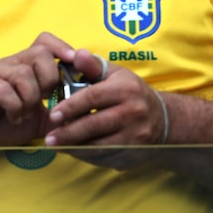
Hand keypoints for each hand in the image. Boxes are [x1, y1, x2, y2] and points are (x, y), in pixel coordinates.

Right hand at [0, 32, 76, 156]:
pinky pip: (5, 90)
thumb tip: (85, 115)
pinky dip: (15, 108)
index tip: (75, 66)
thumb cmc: (0, 123)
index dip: (63, 48)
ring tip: (24, 115)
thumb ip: (57, 113)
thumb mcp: (37, 120)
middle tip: (44, 101)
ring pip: (24, 74)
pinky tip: (12, 118)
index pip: (45, 42)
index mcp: (25, 67)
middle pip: (40, 53)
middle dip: (50, 79)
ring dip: (30, 100)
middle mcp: (10, 64)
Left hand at [44, 45, 168, 166]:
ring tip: (56, 145)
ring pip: (100, 145)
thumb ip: (93, 65)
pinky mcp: (135, 153)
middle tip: (49, 138)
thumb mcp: (115, 74)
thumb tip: (76, 54)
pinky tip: (74, 151)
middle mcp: (133, 112)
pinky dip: (88, 157)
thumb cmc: (130, 92)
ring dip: (76, 148)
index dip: (70, 107)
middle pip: (95, 124)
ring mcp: (136, 135)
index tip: (51, 114)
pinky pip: (107, 158)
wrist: (163, 118)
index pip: (93, 97)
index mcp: (126, 89)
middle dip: (69, 133)